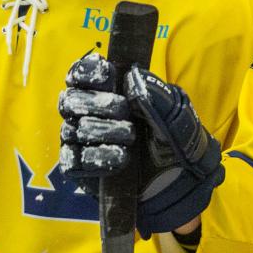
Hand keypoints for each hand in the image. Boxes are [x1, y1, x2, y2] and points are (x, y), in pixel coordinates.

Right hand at [59, 52, 224, 235]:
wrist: (183, 180)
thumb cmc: (175, 137)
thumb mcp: (175, 113)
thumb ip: (155, 94)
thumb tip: (132, 79)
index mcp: (107, 91)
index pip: (80, 74)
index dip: (88, 72)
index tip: (107, 76)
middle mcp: (88, 114)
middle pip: (69, 100)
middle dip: (96, 102)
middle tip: (123, 110)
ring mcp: (82, 142)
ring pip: (71, 130)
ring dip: (101, 130)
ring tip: (130, 136)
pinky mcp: (82, 170)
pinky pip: (73, 162)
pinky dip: (96, 158)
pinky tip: (121, 158)